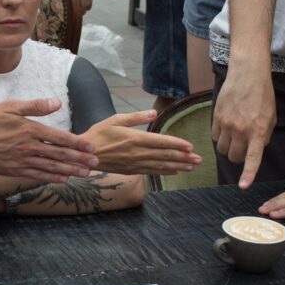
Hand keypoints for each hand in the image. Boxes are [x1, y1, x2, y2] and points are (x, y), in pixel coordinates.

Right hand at [0, 98, 98, 182]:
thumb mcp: (10, 106)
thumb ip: (35, 106)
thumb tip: (57, 102)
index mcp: (30, 129)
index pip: (60, 138)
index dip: (77, 143)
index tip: (91, 147)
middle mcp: (29, 147)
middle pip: (59, 155)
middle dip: (79, 159)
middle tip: (95, 163)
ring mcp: (21, 160)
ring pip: (51, 167)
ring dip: (70, 170)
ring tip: (84, 173)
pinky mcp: (13, 170)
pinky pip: (37, 175)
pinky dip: (51, 177)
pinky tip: (62, 179)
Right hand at [83, 111, 200, 174]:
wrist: (85, 154)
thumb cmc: (99, 134)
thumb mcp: (115, 120)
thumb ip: (136, 117)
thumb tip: (154, 112)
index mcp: (134, 138)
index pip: (160, 142)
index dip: (176, 144)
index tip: (190, 146)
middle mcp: (137, 152)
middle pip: (164, 155)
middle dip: (183, 157)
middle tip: (199, 159)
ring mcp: (135, 163)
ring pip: (160, 165)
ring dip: (178, 166)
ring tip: (192, 166)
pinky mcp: (131, 170)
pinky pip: (151, 172)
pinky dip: (164, 172)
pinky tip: (174, 172)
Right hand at [211, 63, 275, 187]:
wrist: (247, 75)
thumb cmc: (262, 96)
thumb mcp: (270, 118)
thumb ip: (262, 136)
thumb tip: (253, 149)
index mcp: (257, 131)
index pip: (252, 158)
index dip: (248, 174)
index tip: (243, 186)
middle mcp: (240, 130)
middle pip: (234, 156)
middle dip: (239, 157)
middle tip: (243, 147)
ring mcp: (227, 124)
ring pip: (223, 149)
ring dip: (229, 147)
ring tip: (235, 136)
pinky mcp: (216, 117)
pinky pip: (215, 137)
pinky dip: (220, 137)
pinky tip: (227, 128)